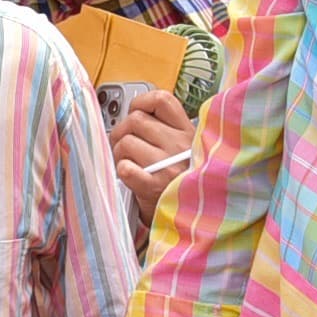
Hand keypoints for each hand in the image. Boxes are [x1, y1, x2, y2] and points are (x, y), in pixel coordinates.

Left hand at [108, 86, 192, 212]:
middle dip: (122, 131)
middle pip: (135, 120)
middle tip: (124, 145)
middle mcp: (179, 145)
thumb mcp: (189, 148)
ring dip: (119, 153)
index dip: (141, 102)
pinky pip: (124, 168)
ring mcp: (167, 166)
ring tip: (129, 163)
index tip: (135, 112)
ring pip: (125, 142)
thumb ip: (168, 129)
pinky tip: (131, 175)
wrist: (196, 216)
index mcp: (188, 132)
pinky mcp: (153, 187)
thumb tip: (135, 114)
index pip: (161, 100)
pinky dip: (122, 170)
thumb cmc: (185, 179)